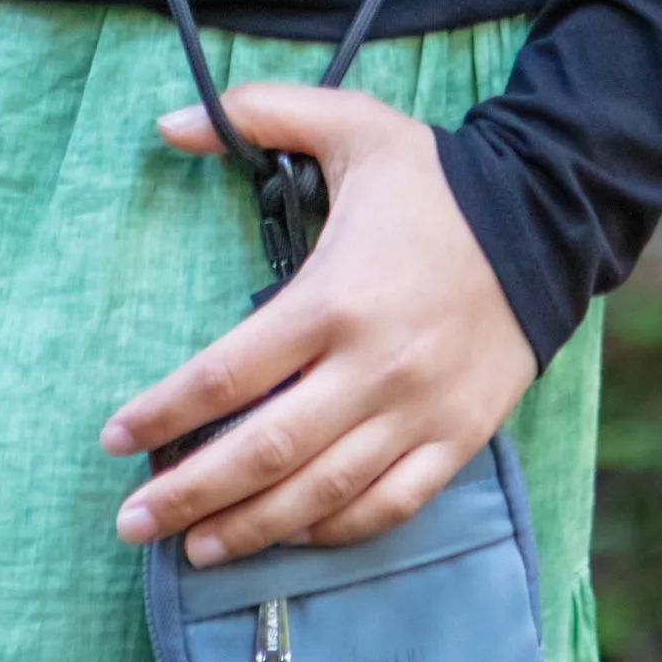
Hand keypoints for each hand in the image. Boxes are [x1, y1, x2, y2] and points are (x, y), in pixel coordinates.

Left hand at [101, 79, 535, 567]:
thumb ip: (258, 112)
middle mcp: (372, 366)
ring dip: (252, 529)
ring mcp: (417, 412)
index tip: (114, 440)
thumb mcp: (348, 122)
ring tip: (194, 550)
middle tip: (131, 523)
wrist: (547, 220)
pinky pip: (389, 505)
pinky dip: (335, 531)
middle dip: (189, 493)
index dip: (165, 412)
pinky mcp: (458, 439)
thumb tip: (168, 121)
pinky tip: (289, 538)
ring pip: (321, 493)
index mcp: (334, 297)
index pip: (230, 372)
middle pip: (265, 451)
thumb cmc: (435, 178)